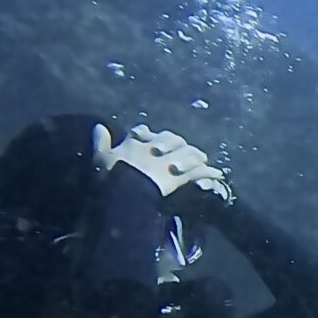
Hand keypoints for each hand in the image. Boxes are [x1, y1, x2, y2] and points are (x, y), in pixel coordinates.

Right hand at [93, 123, 233, 200]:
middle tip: (186, 149)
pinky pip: (198, 173)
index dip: (147, 134)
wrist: (127, 191)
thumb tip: (99, 126)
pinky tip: (218, 174)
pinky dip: (208, 173)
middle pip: (171, 140)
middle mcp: (155, 149)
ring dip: (196, 156)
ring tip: (204, 160)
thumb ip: (101, 142)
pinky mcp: (180, 177)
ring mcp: (169, 162)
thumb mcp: (101, 158)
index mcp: (135, 143)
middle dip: (178, 144)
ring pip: (187, 153)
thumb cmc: (111, 176)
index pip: (142, 132)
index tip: (150, 137)